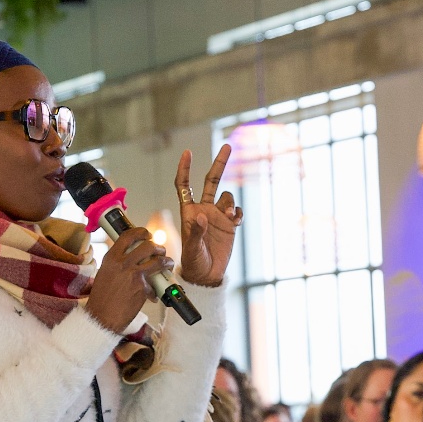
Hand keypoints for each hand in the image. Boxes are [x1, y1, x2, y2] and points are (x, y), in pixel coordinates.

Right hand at [85, 226, 171, 334]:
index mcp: (111, 257)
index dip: (141, 232)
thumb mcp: (105, 273)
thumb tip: (132, 258)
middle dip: (158, 247)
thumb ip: (118, 263)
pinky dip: (158, 287)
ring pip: (157, 260)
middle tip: (160, 251)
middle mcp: (122, 263)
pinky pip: (155, 282)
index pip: (128, 236)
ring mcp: (133, 274)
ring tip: (168, 263)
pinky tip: (155, 292)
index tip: (147, 234)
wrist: (102, 317)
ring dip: (166, 261)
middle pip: (147, 245)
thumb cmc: (102, 298)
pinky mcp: (142, 287)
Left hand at [173, 146, 240, 286]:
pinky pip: (236, 210)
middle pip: (210, 181)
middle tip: (227, 146)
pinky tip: (236, 221)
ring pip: (227, 197)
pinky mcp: (229, 225)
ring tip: (230, 217)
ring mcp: (217, 216)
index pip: (184, 185)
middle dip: (219, 163)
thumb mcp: (191, 249)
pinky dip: (238, 212)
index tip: (187, 153)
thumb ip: (196, 232)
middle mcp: (203, 209)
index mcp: (189, 211)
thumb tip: (202, 215)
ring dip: (230, 203)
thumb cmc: (193, 263)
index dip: (185, 169)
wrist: (207, 275)